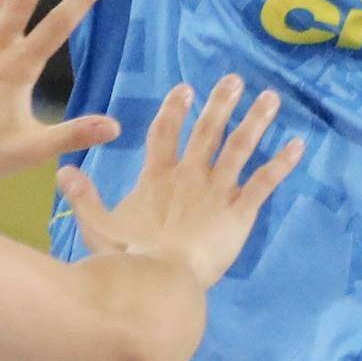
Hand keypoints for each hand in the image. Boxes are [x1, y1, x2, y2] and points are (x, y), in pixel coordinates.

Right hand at [63, 78, 300, 289]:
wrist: (162, 281)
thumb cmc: (129, 259)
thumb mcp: (97, 227)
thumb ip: (83, 198)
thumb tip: (62, 171)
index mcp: (157, 178)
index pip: (165, 133)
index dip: (175, 110)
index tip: (185, 89)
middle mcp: (190, 176)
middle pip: (207, 131)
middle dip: (221, 103)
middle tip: (234, 80)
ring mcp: (217, 191)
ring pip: (240, 148)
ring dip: (255, 121)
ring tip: (271, 99)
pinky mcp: (240, 212)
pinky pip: (264, 182)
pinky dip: (282, 163)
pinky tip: (299, 146)